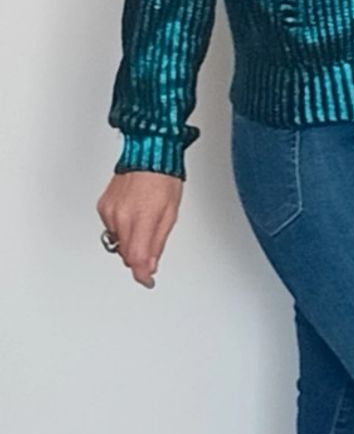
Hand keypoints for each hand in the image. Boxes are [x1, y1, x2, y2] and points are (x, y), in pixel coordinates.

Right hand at [96, 171, 183, 287]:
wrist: (148, 153)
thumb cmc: (163, 178)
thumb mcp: (171, 213)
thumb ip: (158, 242)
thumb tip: (151, 264)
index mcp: (141, 219)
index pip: (137, 260)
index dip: (143, 275)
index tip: (147, 280)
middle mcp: (121, 217)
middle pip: (126, 254)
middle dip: (139, 257)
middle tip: (151, 247)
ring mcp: (110, 212)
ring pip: (118, 242)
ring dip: (130, 241)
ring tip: (144, 221)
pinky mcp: (103, 206)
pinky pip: (111, 227)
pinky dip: (122, 227)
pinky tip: (133, 213)